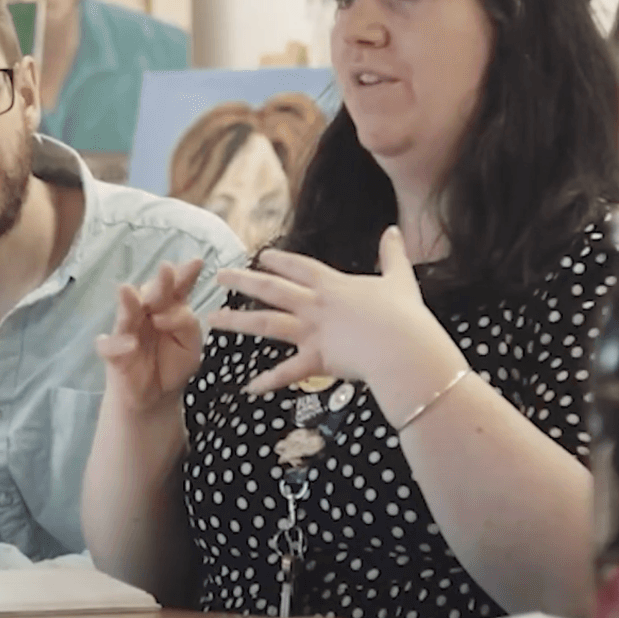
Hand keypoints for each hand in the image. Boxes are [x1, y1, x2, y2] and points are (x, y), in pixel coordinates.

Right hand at [95, 259, 206, 414]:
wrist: (155, 398)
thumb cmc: (173, 364)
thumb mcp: (191, 346)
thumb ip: (185, 324)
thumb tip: (164, 315)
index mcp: (168, 309)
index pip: (177, 288)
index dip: (184, 275)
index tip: (197, 262)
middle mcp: (146, 314)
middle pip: (151, 294)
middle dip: (159, 283)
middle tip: (167, 269)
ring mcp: (127, 331)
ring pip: (125, 313)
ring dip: (127, 302)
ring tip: (127, 291)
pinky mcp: (113, 354)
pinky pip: (108, 346)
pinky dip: (117, 344)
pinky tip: (130, 344)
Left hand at [208, 227, 463, 395]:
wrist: (404, 347)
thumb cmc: (405, 314)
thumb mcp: (399, 278)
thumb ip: (393, 254)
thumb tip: (394, 230)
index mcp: (332, 285)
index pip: (299, 266)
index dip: (278, 260)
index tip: (260, 257)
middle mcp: (315, 305)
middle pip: (271, 289)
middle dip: (243, 281)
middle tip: (219, 276)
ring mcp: (312, 332)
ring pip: (266, 324)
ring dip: (237, 322)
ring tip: (212, 321)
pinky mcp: (316, 359)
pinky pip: (287, 372)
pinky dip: (268, 381)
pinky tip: (249, 387)